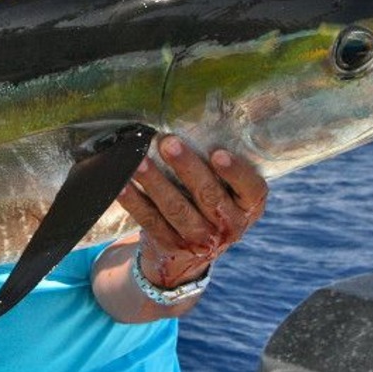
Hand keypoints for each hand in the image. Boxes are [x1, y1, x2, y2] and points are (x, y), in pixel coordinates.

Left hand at [117, 134, 267, 288]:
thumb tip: (194, 117)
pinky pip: (151, 221)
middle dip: (187, 168)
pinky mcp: (172, 246)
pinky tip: (122, 184)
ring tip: (139, 161)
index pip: (251, 188)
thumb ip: (218, 163)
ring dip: (156, 183)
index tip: (218, 153)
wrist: (190, 254)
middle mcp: (230, 226)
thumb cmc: (210, 201)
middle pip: (209, 196)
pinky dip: (135, 202)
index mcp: (249, 206)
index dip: (235, 172)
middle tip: (168, 143)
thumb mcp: (227, 189)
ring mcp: (201, 240)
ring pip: (176, 209)